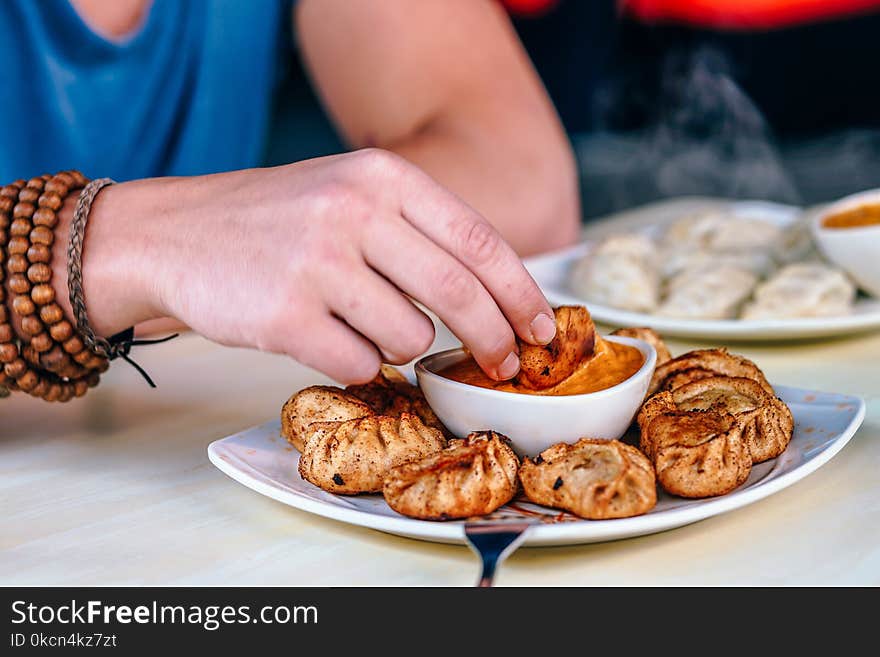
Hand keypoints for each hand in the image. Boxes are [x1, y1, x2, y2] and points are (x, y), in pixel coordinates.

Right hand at [67, 149, 556, 382]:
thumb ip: (419, 234)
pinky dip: (355, 362)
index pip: (480, 242)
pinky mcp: (286, 316)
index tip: (542, 328)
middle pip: (459, 294)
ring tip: (361, 324)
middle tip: (505, 365)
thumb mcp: (350, 197)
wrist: (175, 235)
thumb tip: (496, 298)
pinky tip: (325, 338)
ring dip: (401, 346)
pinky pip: (360, 363)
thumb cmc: (277, 223)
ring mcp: (318, 263)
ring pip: (409, 337)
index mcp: (382, 177)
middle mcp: (353, 211)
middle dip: (494, 339)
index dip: (521, 293)